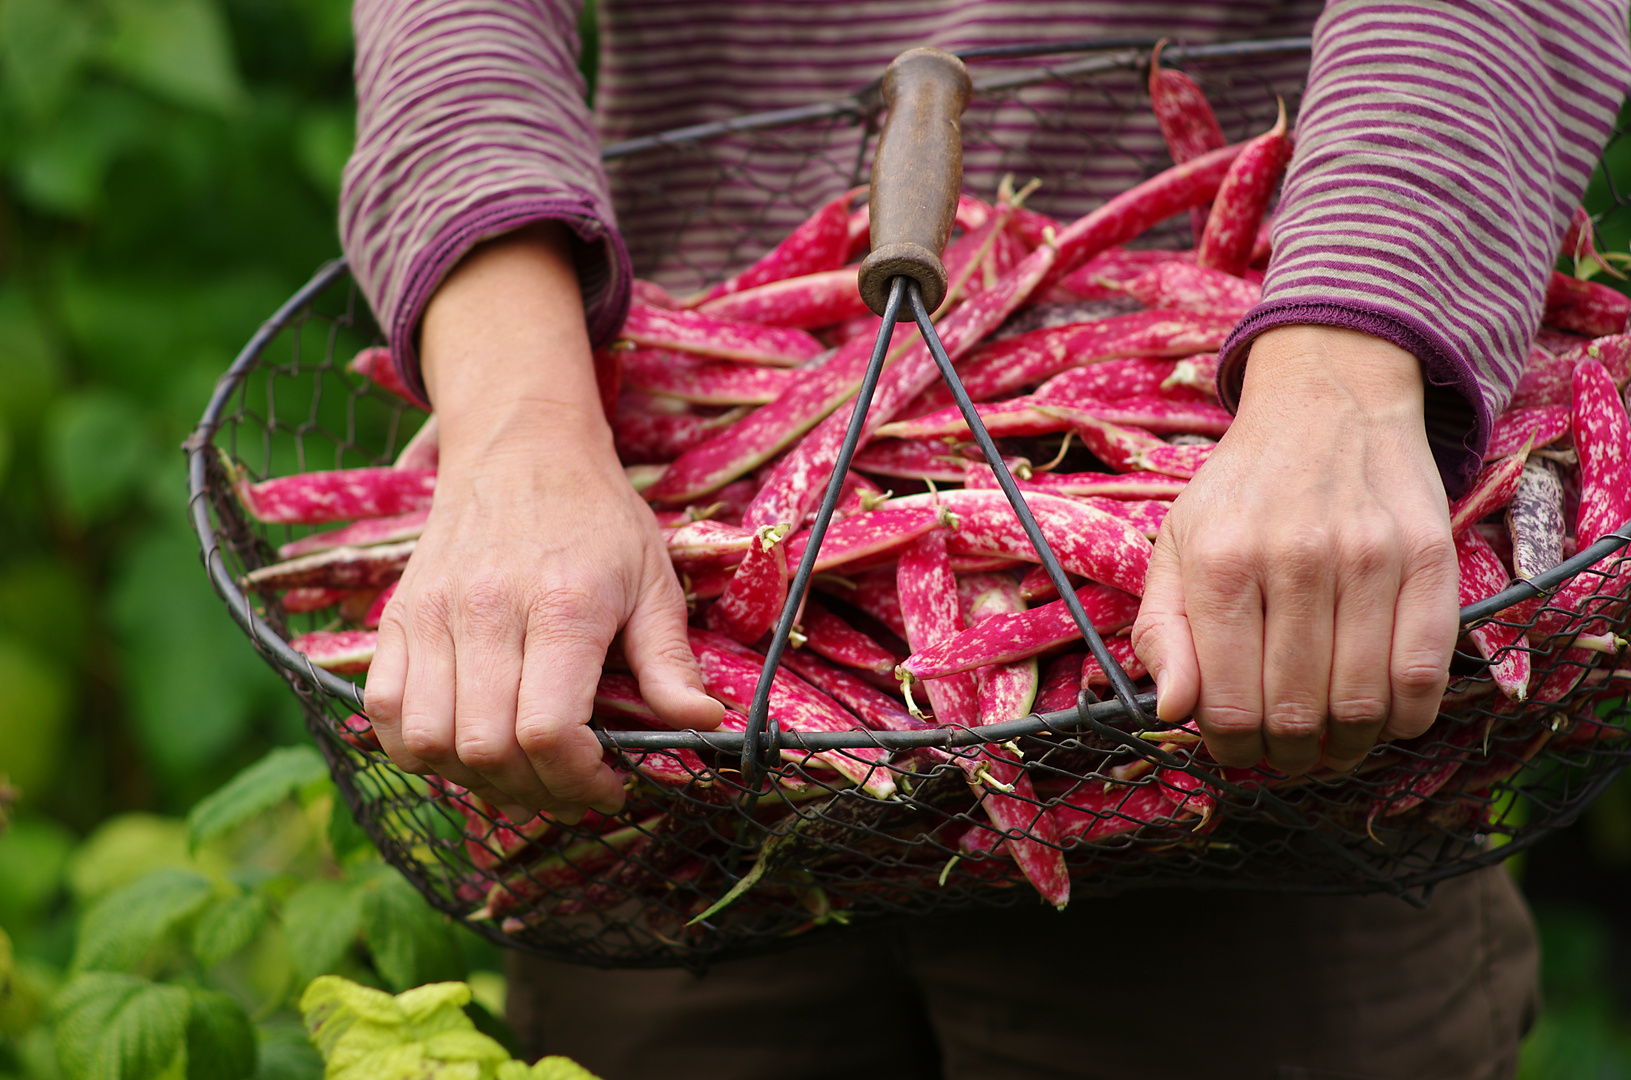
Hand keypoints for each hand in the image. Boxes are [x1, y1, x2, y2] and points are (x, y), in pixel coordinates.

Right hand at [362, 224, 722, 821]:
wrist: (522, 448)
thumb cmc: (597, 519)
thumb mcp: (653, 580)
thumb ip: (670, 660)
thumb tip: (701, 725)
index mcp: (562, 605)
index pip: (548, 730)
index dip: (578, 780)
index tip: (610, 784)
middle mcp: (485, 610)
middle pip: (487, 748)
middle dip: (536, 789)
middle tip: (571, 784)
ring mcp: (430, 614)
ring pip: (430, 741)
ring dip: (477, 778)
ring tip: (522, 767)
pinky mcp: (396, 617)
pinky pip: (383, 711)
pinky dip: (418, 747)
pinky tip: (467, 742)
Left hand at [1131, 325, 1458, 774]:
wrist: (1327, 403)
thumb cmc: (1242, 490)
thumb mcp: (1176, 545)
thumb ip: (1161, 630)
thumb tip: (1170, 710)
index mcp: (1221, 561)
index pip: (1227, 702)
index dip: (1229, 747)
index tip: (1233, 749)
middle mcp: (1295, 558)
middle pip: (1296, 713)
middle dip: (1286, 754)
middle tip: (1284, 753)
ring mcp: (1369, 558)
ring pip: (1361, 704)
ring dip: (1345, 746)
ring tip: (1330, 742)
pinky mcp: (1429, 559)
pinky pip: (1425, 674)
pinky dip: (1404, 718)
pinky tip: (1383, 716)